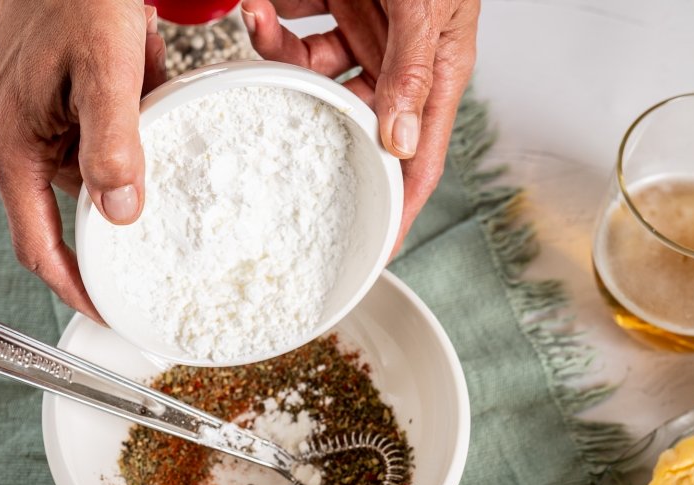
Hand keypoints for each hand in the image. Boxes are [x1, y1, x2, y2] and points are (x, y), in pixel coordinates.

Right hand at [0, 0, 166, 320]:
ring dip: (126, 154)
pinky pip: (89, 129)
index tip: (107, 311)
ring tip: (150, 107)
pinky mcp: (44, 95)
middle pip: (65, 208)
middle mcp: (11, 135)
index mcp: (11, 142)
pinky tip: (142, 79)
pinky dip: (121, 120)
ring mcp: (26, 115)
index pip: (37, 243)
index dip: (74, 286)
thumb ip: (113, 143)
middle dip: (115, 209)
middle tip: (159, 210)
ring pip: (85, 166)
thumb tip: (121, 211)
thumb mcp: (105, 67)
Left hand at [240, 0, 479, 251]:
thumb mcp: (427, 9)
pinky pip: (296, 33)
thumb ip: (411, 70)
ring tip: (259, 22)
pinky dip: (272, 26)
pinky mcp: (336, 8)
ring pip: (311, 76)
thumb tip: (400, 141)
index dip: (400, 209)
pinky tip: (258, 8)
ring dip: (279, 57)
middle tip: (268, 131)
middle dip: (308, 125)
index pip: (418, 160)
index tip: (377, 252)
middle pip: (350, 122)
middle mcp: (397, 64)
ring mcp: (364, 38)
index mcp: (434, 75)